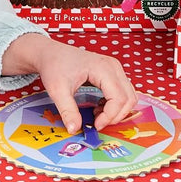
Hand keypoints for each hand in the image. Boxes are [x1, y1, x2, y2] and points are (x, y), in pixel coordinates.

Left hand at [2, 33, 137, 131]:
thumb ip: (68, 110)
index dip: (109, 116)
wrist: (51, 53)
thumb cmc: (55, 66)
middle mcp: (113, 66)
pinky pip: (124, 92)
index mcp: (103, 68)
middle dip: (116, 116)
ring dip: (118, 110)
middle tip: (98, 123)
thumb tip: (74, 129)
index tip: (95, 126)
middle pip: (129, 98)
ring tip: (98, 115)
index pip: (119, 98)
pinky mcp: (113, 72)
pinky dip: (116, 104)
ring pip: (129, 95)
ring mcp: (115, 68)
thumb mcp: (58, 90)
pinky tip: (99, 107)